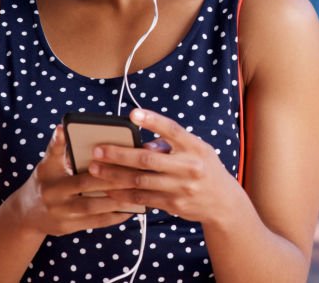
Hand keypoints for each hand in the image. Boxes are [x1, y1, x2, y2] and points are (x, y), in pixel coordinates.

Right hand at [10, 124, 139, 236]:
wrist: (25, 214)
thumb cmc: (43, 181)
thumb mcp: (46, 163)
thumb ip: (57, 147)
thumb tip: (63, 126)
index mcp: (51, 177)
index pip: (71, 166)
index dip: (91, 163)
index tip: (111, 155)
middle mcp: (55, 197)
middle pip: (87, 188)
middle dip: (112, 180)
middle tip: (135, 172)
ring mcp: (61, 214)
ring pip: (93, 208)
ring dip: (117, 201)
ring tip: (138, 191)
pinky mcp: (69, 228)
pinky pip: (94, 223)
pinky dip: (113, 217)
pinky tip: (130, 210)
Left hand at [91, 108, 243, 224]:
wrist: (223, 202)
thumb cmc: (204, 168)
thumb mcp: (196, 150)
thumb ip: (171, 144)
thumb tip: (141, 144)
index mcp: (196, 147)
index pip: (173, 130)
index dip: (153, 121)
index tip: (132, 114)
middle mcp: (189, 167)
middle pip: (148, 159)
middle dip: (119, 154)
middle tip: (97, 150)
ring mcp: (181, 188)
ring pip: (141, 181)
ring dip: (114, 175)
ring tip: (95, 170)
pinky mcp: (174, 205)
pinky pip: (143, 199)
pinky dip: (124, 194)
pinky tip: (109, 189)